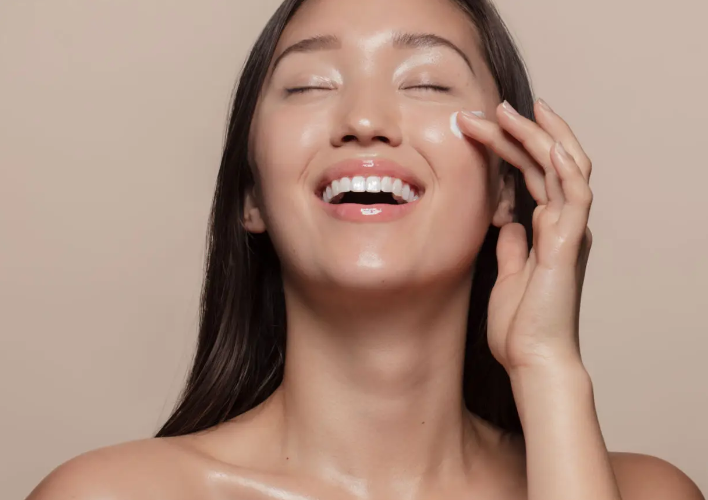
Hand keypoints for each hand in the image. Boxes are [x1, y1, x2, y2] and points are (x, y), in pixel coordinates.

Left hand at [457, 100, 592, 372]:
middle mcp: (561, 224)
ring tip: (508, 110)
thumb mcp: (507, 273)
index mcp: (545, 229)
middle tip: (489, 107)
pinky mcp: (568, 244)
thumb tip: (507, 220)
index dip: (512, 146)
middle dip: (519, 131)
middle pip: (546, 163)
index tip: (485, 124)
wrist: (532, 359)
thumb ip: (511, 244)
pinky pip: (574, 196)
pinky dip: (563, 166)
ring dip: (537, 136)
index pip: (532, 174)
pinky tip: (546, 142)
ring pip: (563, 168)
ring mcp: (568, 231)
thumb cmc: (519, 324)